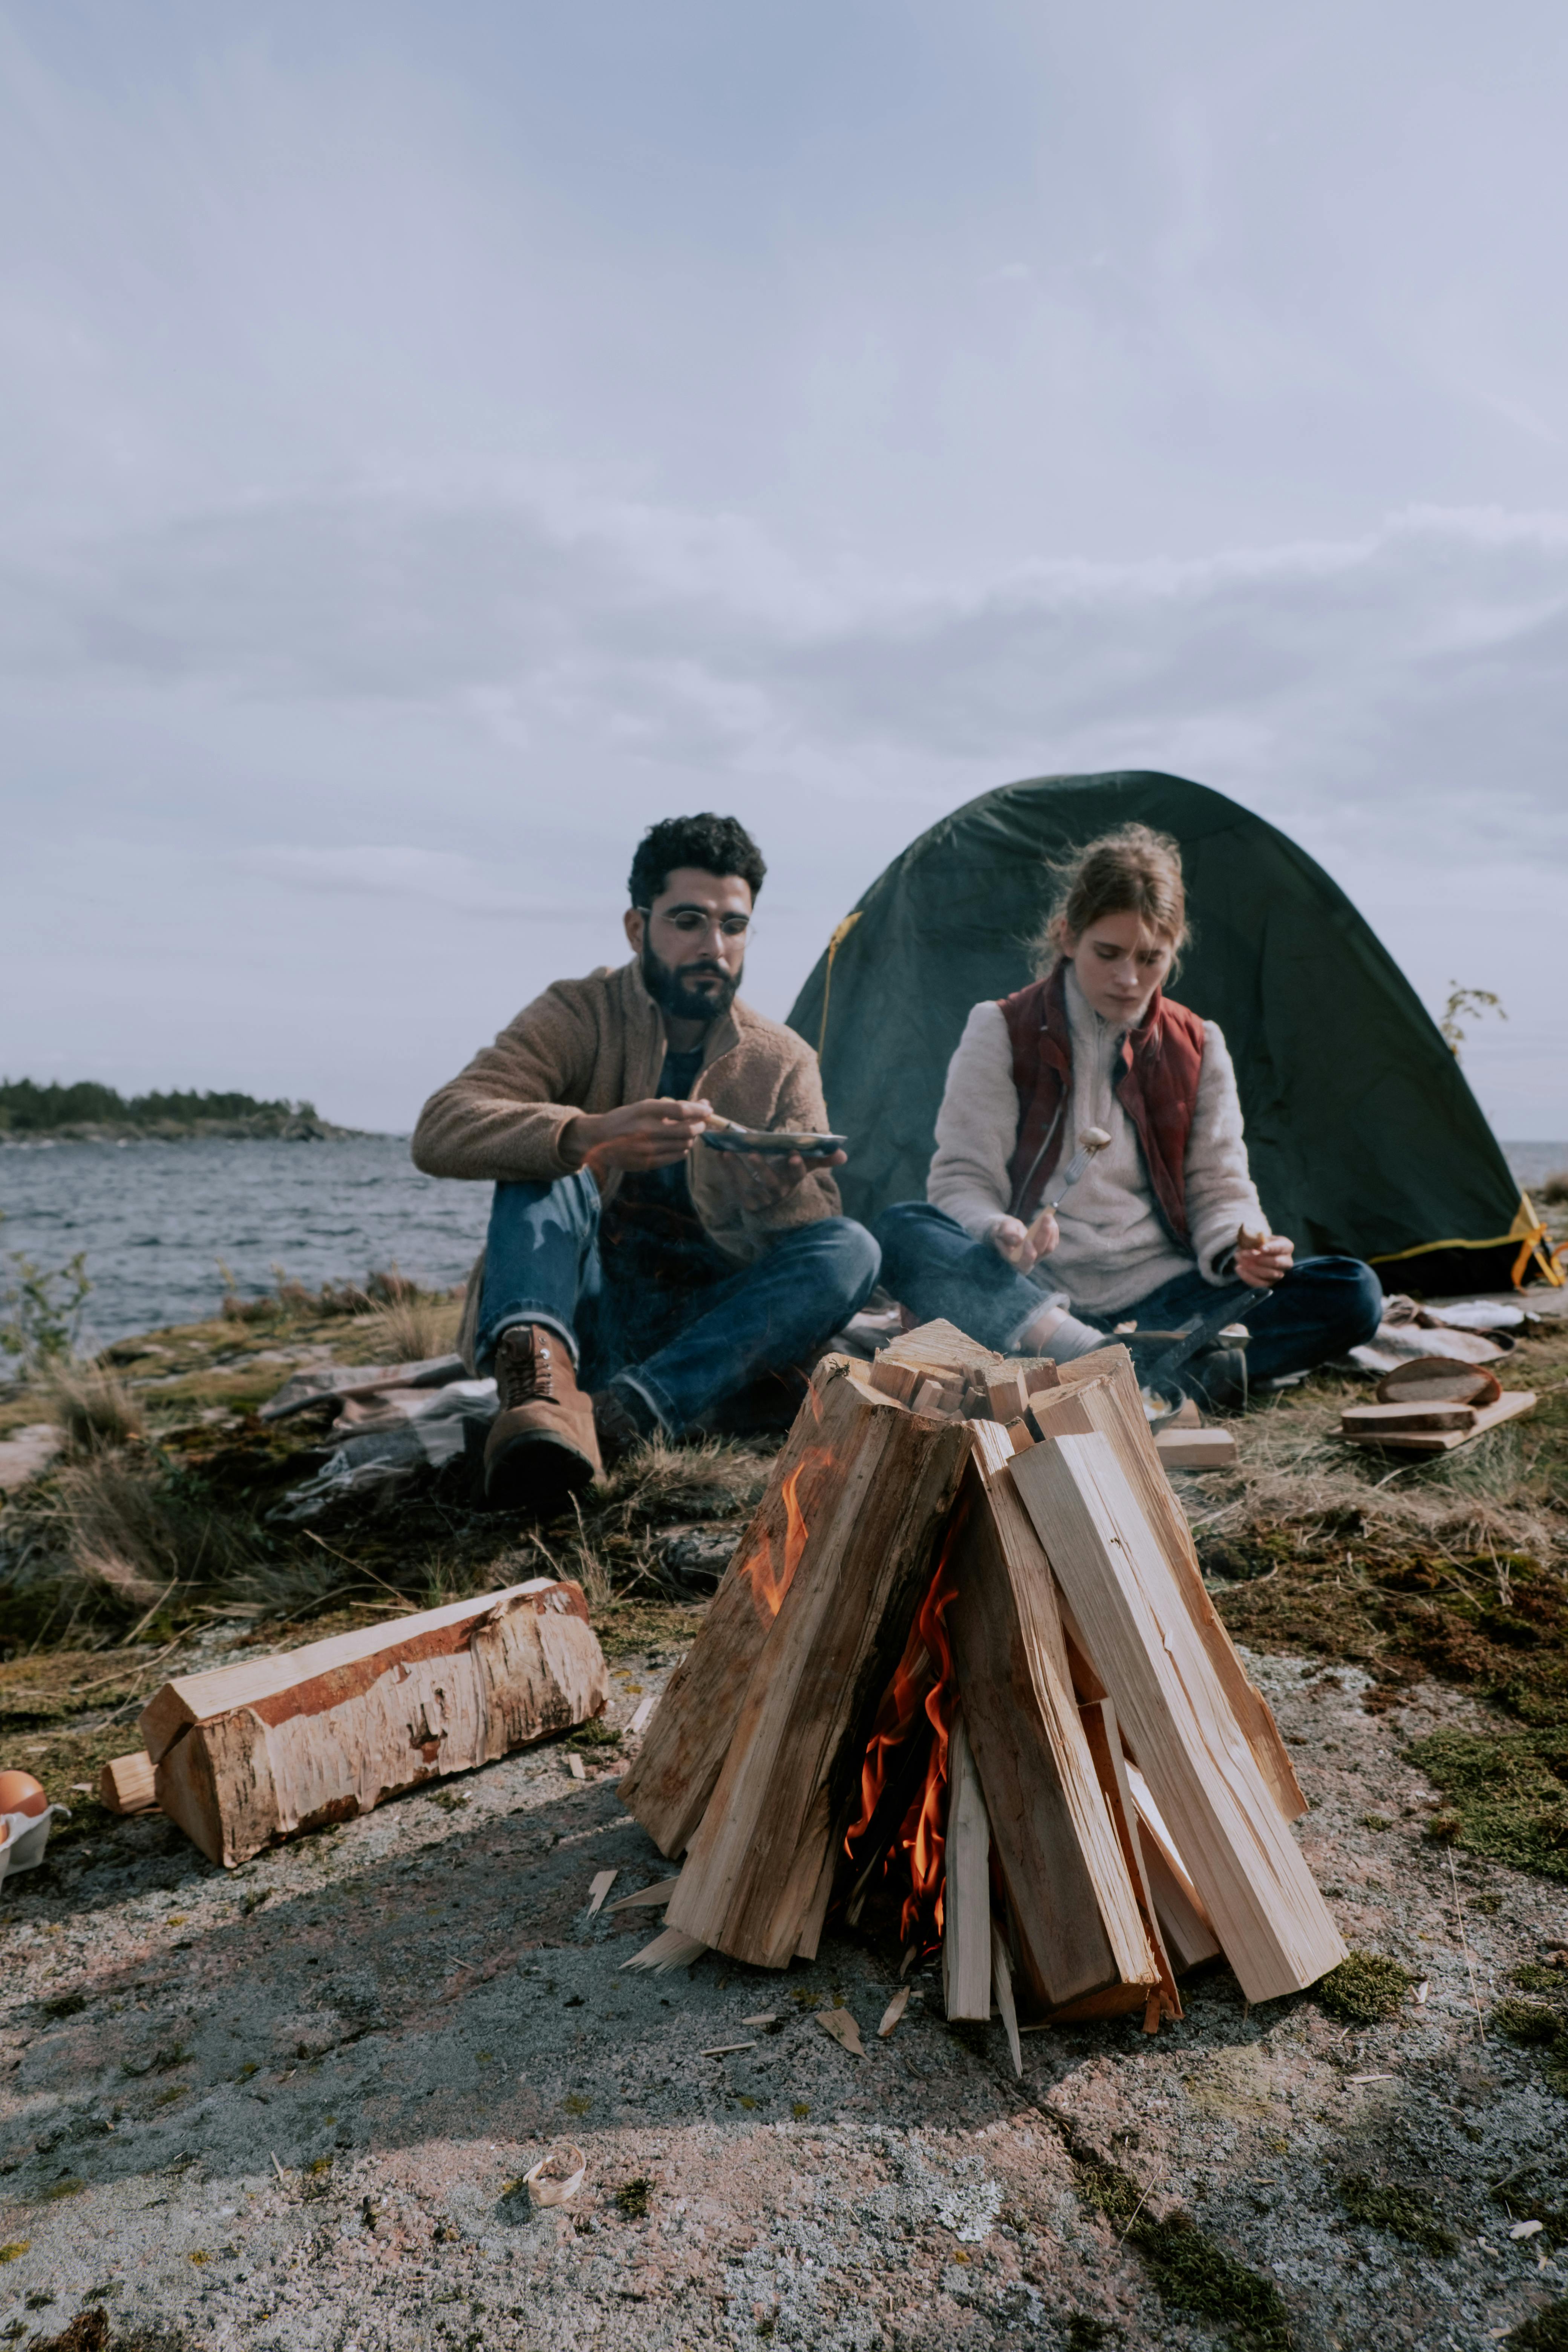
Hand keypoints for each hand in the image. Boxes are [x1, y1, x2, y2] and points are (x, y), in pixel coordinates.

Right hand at [561, 1095, 713, 1175]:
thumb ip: (671, 1106)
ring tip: (688, 1133)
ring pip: (684, 1144)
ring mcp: (647, 1148)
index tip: (708, 1109)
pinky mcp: (647, 1163)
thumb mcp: (644, 1106)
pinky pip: (676, 1157)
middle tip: (701, 1123)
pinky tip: (680, 1144)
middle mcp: (646, 1129)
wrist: (599, 1139)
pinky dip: (683, 1149)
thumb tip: (704, 1105)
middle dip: (699, 1125)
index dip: (699, 1110)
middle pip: (687, 1129)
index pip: (681, 1110)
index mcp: (645, 1110)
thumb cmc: (626, 1119)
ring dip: (691, 1138)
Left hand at [716, 1145, 845, 1210]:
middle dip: (762, 1166)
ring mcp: (761, 1198)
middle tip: (752, 1152)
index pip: (798, 1175)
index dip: (797, 1165)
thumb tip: (843, 1155)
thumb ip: (821, 1159)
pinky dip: (726, 1171)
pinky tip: (719, 1155)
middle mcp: (778, 1191)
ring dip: (737, 1168)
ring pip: (748, 1184)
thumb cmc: (787, 1174)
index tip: (794, 1154)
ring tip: (727, 1152)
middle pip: (771, 1181)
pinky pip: (734, 1186)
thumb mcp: (804, 1166)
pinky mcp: (745, 1201)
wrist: (772, 1199)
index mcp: (793, 1181)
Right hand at [990, 1210, 1056, 1270]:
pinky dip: (1054, 1230)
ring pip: (1050, 1247)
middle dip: (1044, 1233)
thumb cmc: (1003, 1234)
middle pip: (1041, 1251)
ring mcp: (1039, 1257)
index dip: (1028, 1253)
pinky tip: (1051, 1220)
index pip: (1025, 1263)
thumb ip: (1007, 1235)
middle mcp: (1029, 1262)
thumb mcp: (999, 1231)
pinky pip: (1054, 1242)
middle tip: (1046, 1217)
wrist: (1008, 1234)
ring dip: (1051, 1231)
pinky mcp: (1045, 1249)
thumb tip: (1018, 1240)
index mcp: (1015, 1261)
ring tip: (1048, 1216)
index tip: (1027, 1240)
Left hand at [1236, 1234, 1293, 1288]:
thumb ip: (1254, 1241)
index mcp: (1286, 1246)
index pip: (1281, 1247)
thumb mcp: (1256, 1237)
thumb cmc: (1257, 1242)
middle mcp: (1286, 1261)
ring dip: (1252, 1267)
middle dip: (1259, 1259)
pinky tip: (1238, 1268)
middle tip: (1245, 1254)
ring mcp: (1279, 1274)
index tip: (1261, 1249)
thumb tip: (1253, 1251)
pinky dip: (1248, 1277)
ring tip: (1240, 1260)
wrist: (1253, 1251)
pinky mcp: (1270, 1283)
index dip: (1272, 1248)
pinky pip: (1260, 1283)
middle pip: (1276, 1262)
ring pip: (1269, 1274)